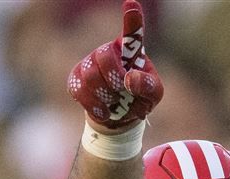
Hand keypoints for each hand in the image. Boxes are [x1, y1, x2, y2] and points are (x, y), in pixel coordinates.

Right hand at [67, 0, 162, 129]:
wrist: (118, 116)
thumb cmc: (139, 99)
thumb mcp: (153, 95)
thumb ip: (148, 86)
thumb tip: (129, 79)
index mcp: (130, 50)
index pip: (132, 32)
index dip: (132, 19)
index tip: (132, 4)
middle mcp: (108, 51)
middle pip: (104, 56)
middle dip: (115, 80)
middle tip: (124, 93)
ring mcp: (90, 63)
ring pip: (91, 76)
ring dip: (106, 96)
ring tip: (116, 104)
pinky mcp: (76, 79)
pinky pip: (79, 90)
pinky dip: (94, 105)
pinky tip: (104, 111)